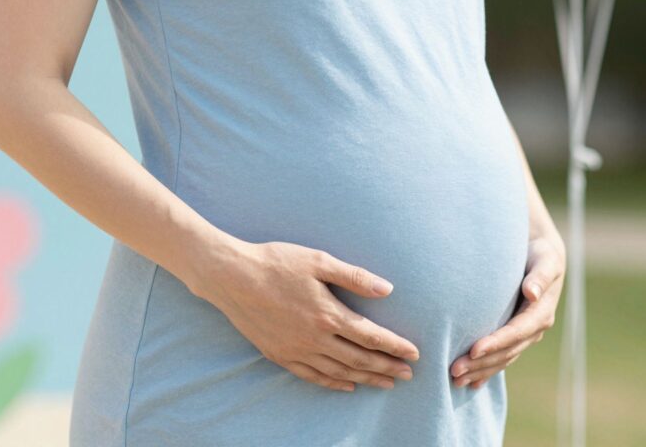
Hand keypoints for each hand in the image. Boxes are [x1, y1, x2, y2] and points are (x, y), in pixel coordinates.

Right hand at [191, 238, 420, 392]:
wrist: (231, 276)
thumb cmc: (276, 262)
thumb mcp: (318, 261)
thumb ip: (354, 276)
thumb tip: (387, 289)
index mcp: (328, 314)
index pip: (371, 336)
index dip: (395, 346)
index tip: (414, 353)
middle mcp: (315, 338)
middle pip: (359, 359)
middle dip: (387, 367)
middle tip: (408, 375)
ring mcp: (296, 350)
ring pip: (339, 372)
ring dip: (365, 379)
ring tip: (386, 383)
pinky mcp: (279, 355)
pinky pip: (312, 376)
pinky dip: (333, 383)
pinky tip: (347, 385)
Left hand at [449, 233, 565, 388]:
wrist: (542, 255)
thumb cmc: (541, 253)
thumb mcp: (545, 260)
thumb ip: (540, 276)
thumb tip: (532, 293)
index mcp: (541, 314)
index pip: (515, 333)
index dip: (495, 343)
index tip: (473, 350)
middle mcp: (534, 329)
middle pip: (506, 352)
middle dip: (481, 364)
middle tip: (454, 370)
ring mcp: (525, 335)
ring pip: (502, 359)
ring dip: (480, 371)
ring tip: (455, 380)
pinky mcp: (516, 335)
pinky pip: (502, 357)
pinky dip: (487, 370)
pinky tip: (472, 383)